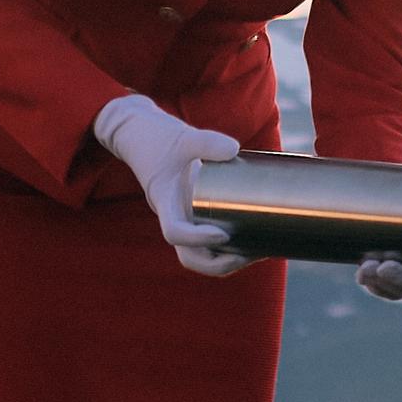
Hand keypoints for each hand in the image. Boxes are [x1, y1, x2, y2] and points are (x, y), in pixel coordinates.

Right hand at [93, 94, 252, 276]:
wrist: (143, 137)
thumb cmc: (160, 139)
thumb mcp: (183, 137)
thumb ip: (206, 142)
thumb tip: (234, 150)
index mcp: (165, 201)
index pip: (174, 232)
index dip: (197, 239)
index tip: (224, 234)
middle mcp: (174, 217)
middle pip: (190, 258)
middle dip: (219, 264)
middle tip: (250, 254)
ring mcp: (185, 220)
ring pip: (201, 256)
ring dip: (227, 262)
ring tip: (258, 252)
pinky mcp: (196, 216)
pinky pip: (210, 244)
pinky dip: (230, 250)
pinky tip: (255, 242)